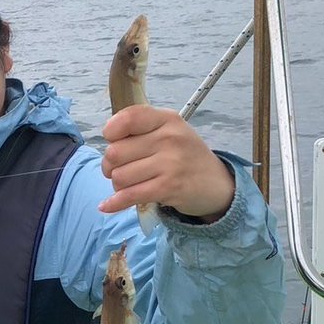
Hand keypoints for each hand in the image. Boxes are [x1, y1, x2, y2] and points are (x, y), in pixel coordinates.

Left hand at [98, 105, 234, 221]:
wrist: (216, 183)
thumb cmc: (184, 155)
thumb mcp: (170, 131)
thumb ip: (141, 128)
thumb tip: (107, 139)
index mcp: (167, 119)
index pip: (128, 118)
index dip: (111, 131)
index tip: (113, 140)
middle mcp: (169, 138)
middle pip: (115, 152)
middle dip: (109, 165)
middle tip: (119, 170)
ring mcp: (170, 163)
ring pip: (119, 176)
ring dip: (117, 185)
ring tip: (130, 184)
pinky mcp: (168, 188)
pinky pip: (129, 195)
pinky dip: (114, 203)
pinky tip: (107, 205)